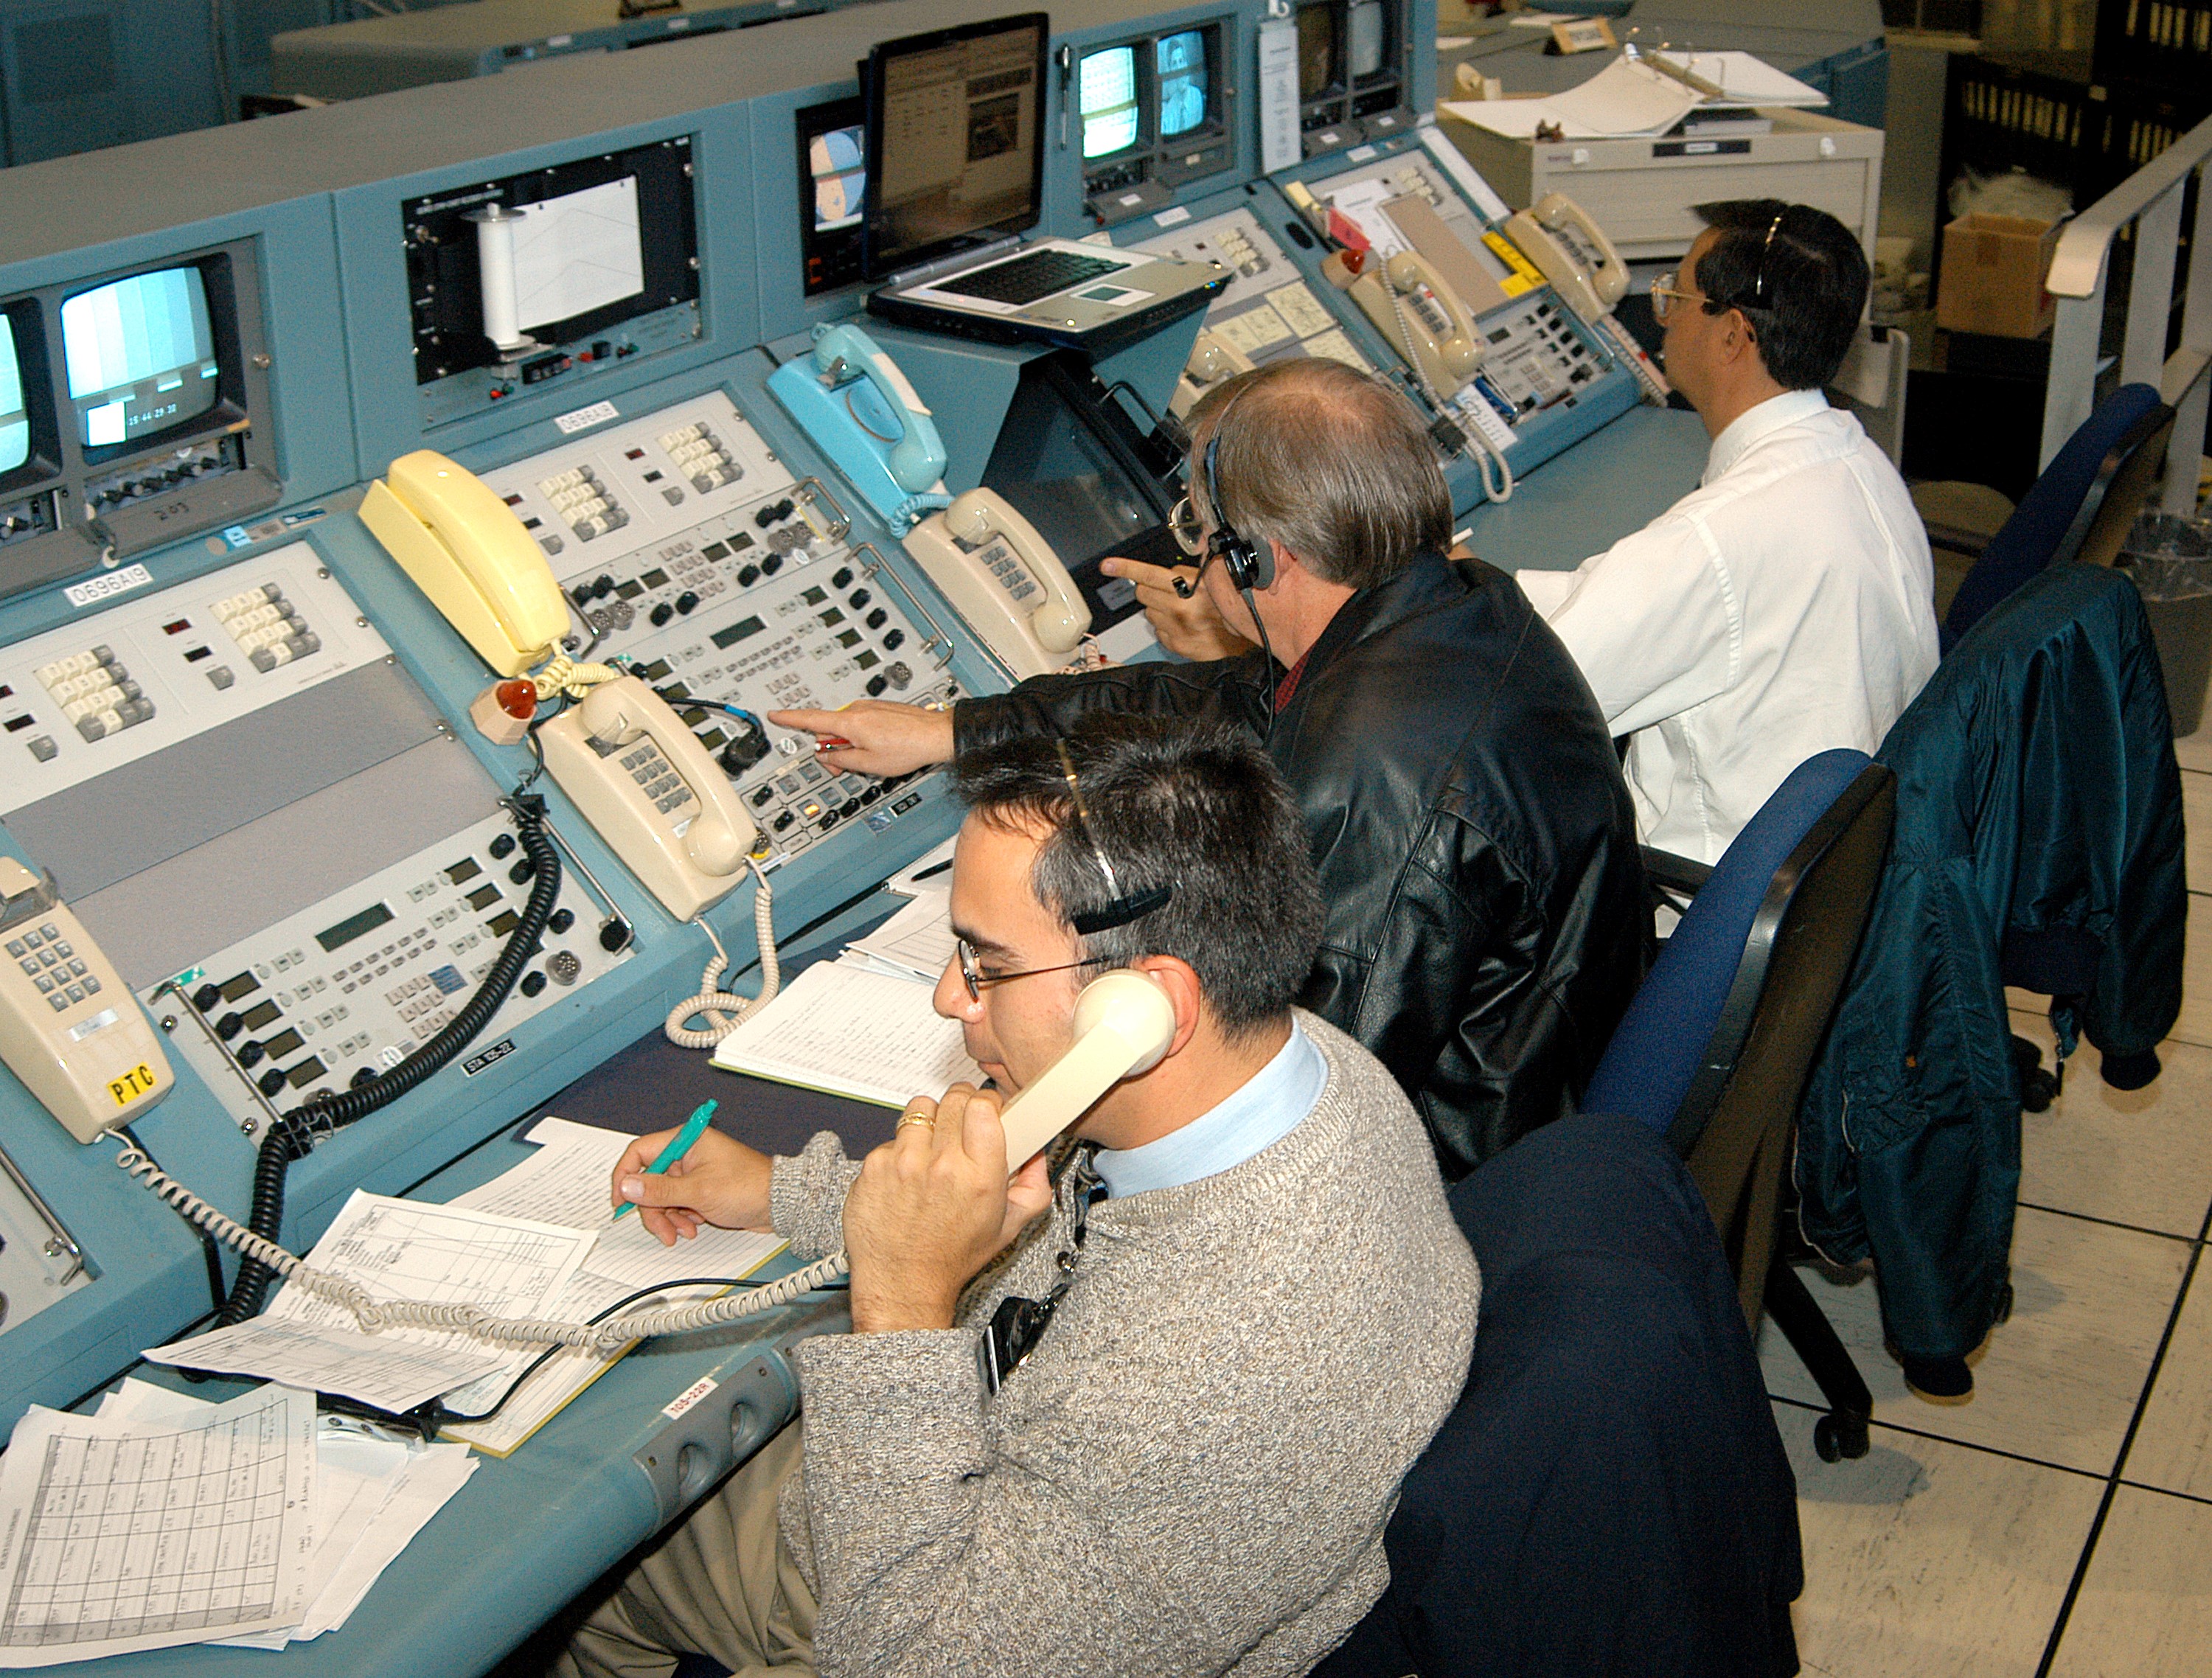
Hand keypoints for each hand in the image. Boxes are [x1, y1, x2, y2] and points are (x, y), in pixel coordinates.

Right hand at [612, 1126, 774, 1246]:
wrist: (779, 1204)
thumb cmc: (748, 1187)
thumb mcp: (698, 1191)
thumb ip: (659, 1190)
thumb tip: (627, 1186)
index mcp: (686, 1141)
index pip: (640, 1152)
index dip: (626, 1176)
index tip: (621, 1200)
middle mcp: (687, 1153)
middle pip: (649, 1179)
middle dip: (651, 1207)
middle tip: (660, 1228)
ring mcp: (693, 1172)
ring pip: (662, 1196)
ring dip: (667, 1216)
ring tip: (681, 1231)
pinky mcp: (700, 1189)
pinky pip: (677, 1204)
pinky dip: (680, 1218)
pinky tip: (692, 1227)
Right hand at [766, 701, 956, 777]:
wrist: (937, 734)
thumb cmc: (908, 748)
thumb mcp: (868, 764)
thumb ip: (840, 759)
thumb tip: (826, 755)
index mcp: (850, 721)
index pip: (810, 719)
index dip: (789, 719)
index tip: (775, 715)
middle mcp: (857, 709)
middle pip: (828, 728)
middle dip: (829, 748)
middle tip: (842, 766)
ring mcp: (870, 708)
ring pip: (845, 727)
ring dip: (847, 744)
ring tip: (868, 759)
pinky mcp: (880, 710)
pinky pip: (860, 723)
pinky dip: (860, 737)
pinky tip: (878, 748)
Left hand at [842, 1085, 1053, 1333]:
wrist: (903, 1283)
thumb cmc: (951, 1257)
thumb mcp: (1009, 1227)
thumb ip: (1034, 1186)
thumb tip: (1036, 1154)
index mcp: (979, 1177)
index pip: (984, 1106)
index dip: (987, 1103)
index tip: (986, 1111)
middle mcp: (942, 1166)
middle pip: (954, 1098)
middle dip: (961, 1107)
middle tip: (961, 1127)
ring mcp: (904, 1163)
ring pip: (920, 1109)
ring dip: (929, 1124)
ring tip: (931, 1150)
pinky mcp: (874, 1166)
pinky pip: (892, 1136)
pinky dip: (901, 1149)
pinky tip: (907, 1175)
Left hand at [1099, 557, 1255, 660]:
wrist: (1243, 645)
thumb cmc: (1230, 610)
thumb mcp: (1215, 582)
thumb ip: (1190, 573)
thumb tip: (1173, 567)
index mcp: (1190, 586)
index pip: (1149, 573)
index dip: (1127, 567)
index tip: (1107, 565)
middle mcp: (1179, 606)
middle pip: (1142, 592)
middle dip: (1150, 589)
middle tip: (1168, 592)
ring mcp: (1174, 626)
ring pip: (1148, 611)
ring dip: (1159, 608)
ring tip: (1182, 610)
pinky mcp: (1173, 643)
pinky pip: (1157, 629)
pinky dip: (1166, 625)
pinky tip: (1184, 625)